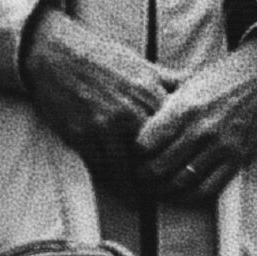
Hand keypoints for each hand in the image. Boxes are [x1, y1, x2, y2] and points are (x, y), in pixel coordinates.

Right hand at [22, 5, 171, 202]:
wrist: (59, 56)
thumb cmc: (104, 58)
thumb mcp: (143, 64)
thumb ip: (170, 80)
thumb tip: (198, 85)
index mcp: (149, 91)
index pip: (175, 126)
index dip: (182, 146)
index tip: (189, 162)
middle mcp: (130, 110)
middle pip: (155, 149)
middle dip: (163, 169)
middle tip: (172, 187)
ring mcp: (105, 125)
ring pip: (128, 164)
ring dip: (139, 184)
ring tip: (149, 199)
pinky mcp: (82, 135)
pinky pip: (102, 166)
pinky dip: (115, 182)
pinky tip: (124, 194)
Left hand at [134, 34, 256, 201]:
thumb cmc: (223, 78)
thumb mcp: (187, 84)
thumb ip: (163, 109)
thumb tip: (134, 128)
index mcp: (185, 108)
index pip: (143, 144)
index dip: (133, 153)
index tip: (132, 155)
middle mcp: (202, 129)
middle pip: (158, 167)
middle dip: (144, 176)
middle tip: (140, 176)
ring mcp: (221, 145)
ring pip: (180, 181)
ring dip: (163, 189)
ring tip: (157, 186)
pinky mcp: (238, 156)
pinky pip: (208, 188)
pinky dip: (190, 195)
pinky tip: (182, 190)